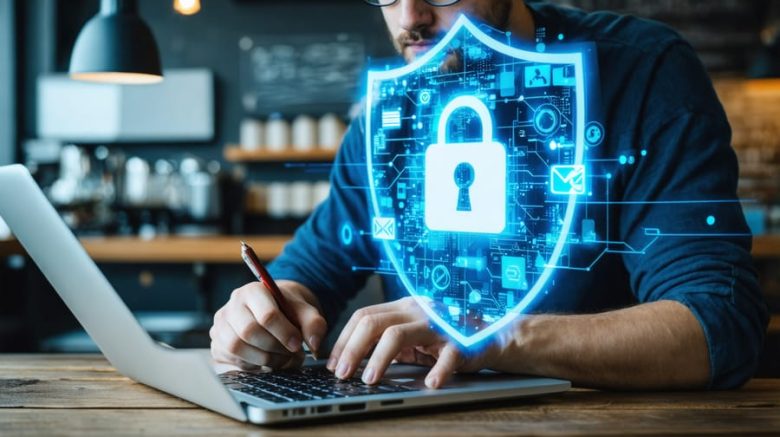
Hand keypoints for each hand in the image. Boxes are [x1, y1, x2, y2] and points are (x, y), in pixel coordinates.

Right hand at [210, 280, 326, 369]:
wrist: (274, 310)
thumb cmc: (288, 309)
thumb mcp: (305, 310)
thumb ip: (314, 323)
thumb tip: (314, 344)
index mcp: (253, 291)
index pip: (266, 315)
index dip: (284, 333)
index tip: (297, 344)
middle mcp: (232, 305)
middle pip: (249, 332)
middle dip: (274, 348)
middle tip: (291, 354)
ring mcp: (221, 324)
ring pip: (237, 348)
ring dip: (264, 359)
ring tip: (282, 359)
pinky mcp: (217, 343)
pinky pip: (231, 360)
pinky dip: (253, 366)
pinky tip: (267, 360)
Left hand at [327, 297, 503, 388]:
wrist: (489, 335)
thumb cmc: (443, 338)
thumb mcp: (410, 335)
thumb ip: (385, 340)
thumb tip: (348, 359)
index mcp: (403, 306)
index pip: (363, 316)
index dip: (344, 340)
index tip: (332, 363)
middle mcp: (417, 310)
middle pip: (374, 323)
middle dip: (352, 349)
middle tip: (342, 373)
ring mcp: (438, 324)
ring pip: (399, 334)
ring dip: (379, 358)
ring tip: (368, 379)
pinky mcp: (459, 342)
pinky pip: (447, 356)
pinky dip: (438, 371)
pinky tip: (430, 384)